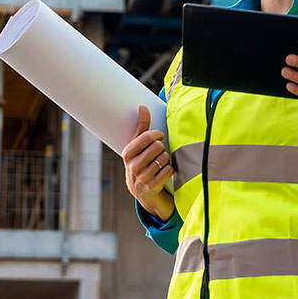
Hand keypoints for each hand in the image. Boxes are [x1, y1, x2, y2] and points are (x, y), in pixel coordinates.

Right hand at [122, 105, 174, 221]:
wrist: (141, 192)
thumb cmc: (141, 163)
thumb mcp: (138, 146)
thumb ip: (142, 127)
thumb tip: (142, 106)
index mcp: (127, 153)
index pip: (147, 136)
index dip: (157, 134)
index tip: (159, 136)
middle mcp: (132, 166)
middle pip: (158, 146)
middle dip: (162, 148)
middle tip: (159, 152)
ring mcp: (142, 178)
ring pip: (164, 158)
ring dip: (166, 159)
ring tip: (160, 163)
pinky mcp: (152, 187)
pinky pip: (168, 170)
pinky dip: (169, 170)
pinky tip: (163, 172)